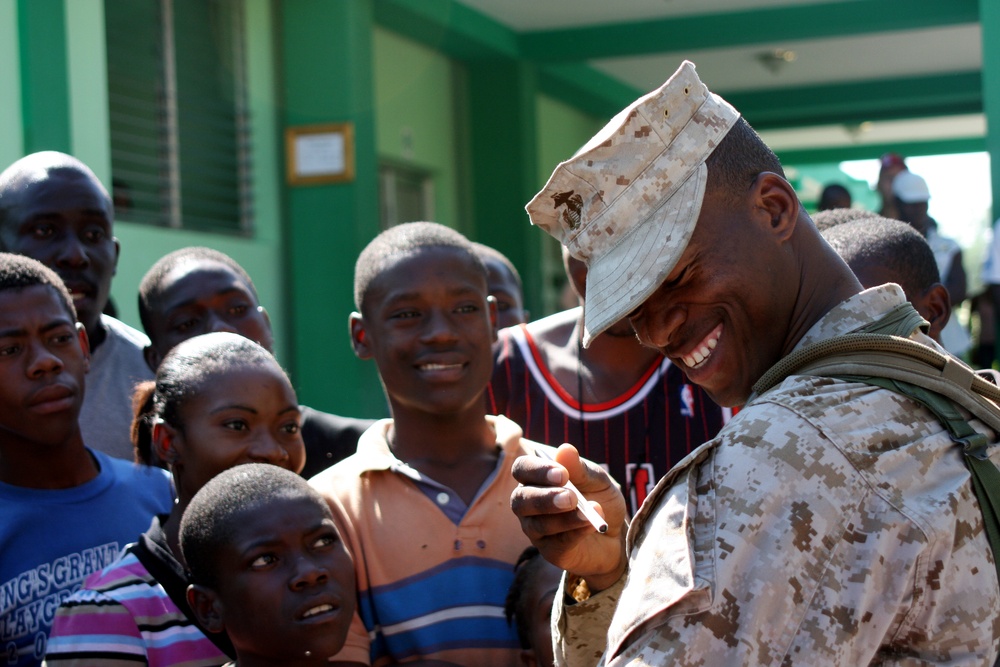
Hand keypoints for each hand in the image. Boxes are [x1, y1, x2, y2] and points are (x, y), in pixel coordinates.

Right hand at [510, 444, 626, 592]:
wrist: (615, 535)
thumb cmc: (600, 499)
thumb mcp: (597, 481)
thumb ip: (581, 469)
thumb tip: (564, 449)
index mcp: (536, 478)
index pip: (522, 469)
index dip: (537, 470)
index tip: (562, 474)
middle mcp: (528, 504)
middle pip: (520, 500)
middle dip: (544, 498)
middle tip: (571, 497)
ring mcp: (536, 530)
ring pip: (537, 525)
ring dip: (563, 518)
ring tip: (588, 512)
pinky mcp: (550, 552)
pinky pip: (556, 543)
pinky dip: (576, 532)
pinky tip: (592, 524)